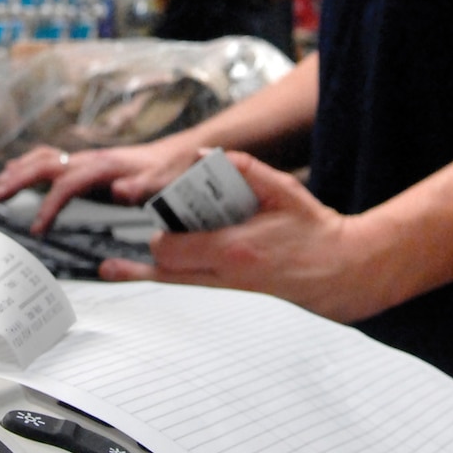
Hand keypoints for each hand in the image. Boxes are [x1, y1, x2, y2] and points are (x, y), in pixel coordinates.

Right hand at [0, 137, 202, 234]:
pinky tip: (17, 171)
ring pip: (44, 158)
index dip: (49, 206)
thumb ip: (141, 188)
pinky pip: (50, 158)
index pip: (66, 185)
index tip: (36, 229)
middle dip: (19, 179)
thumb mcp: (160, 183)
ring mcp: (85, 158)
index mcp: (103, 166)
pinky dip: (29, 164)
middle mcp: (89, 158)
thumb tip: (120, 191)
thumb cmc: (166, 172)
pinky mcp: (85, 163)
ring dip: (19, 170)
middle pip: (45, 164)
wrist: (174, 155)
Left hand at [99, 152, 383, 322]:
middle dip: (157, 245)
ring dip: (146, 274)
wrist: (340, 272)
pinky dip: (160, 288)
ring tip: (111, 270)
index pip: (173, 246)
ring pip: (171, 288)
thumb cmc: (313, 230)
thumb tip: (203, 153)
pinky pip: (187, 295)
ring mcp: (228, 293)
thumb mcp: (282, 189)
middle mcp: (225, 277)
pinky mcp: (231, 298)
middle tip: (161, 227)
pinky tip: (136, 287)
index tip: (162, 216)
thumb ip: (243, 168)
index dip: (160, 231)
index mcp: (234, 249)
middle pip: (165, 268)